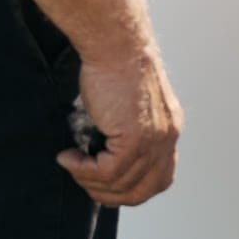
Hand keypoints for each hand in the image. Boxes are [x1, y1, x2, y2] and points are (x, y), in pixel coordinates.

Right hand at [58, 48, 182, 205]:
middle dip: (108, 194)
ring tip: (71, 163)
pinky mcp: (135, 138)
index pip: (160, 179)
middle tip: (83, 180)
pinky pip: (107, 172)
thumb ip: (128, 134)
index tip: (104, 183)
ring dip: (89, 181)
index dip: (131, 189)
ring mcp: (154, 140)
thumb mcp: (128, 106)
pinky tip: (68, 157)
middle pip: (142, 190)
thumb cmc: (114, 66)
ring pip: (120, 184)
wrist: (115, 43)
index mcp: (169, 129)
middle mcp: (168, 137)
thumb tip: (105, 163)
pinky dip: (83, 171)